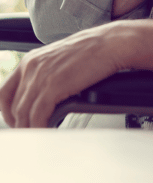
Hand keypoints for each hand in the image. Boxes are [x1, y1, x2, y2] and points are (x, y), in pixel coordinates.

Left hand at [0, 20, 152, 127]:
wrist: (111, 44)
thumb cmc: (93, 51)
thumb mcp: (60, 59)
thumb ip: (46, 74)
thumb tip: (43, 95)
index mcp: (30, 60)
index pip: (4, 93)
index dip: (7, 112)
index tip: (17, 122)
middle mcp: (31, 67)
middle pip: (14, 107)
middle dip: (21, 125)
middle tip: (32, 134)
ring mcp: (40, 77)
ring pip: (24, 115)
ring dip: (31, 130)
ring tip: (41, 138)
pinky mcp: (53, 87)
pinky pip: (38, 117)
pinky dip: (41, 129)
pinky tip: (49, 132)